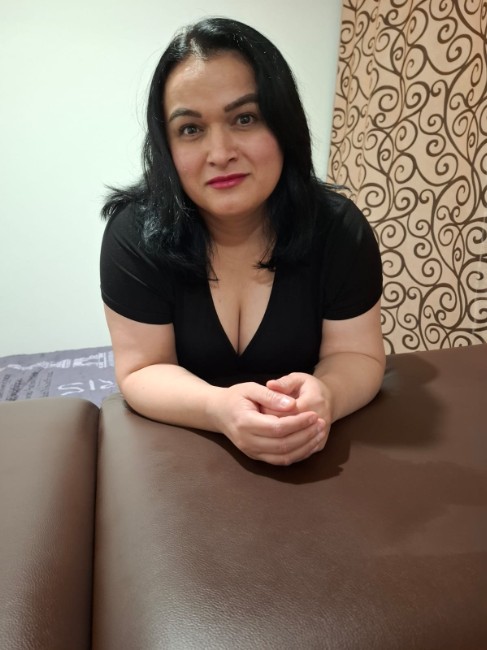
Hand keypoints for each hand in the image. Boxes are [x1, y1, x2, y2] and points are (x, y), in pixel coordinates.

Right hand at [210, 382, 326, 465]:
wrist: (217, 412)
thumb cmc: (235, 397)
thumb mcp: (250, 388)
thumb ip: (271, 395)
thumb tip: (292, 404)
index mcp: (245, 423)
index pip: (277, 427)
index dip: (299, 422)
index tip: (314, 414)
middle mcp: (247, 442)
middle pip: (283, 445)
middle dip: (306, 435)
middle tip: (321, 423)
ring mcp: (251, 452)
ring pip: (283, 457)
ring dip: (305, 447)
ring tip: (319, 433)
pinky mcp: (256, 456)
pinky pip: (280, 461)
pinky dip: (297, 455)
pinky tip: (309, 443)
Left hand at [263, 373, 331, 448]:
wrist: (329, 400)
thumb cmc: (309, 387)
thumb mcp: (297, 378)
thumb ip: (284, 383)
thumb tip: (270, 385)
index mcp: (313, 401)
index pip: (285, 413)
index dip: (269, 412)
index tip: (259, 407)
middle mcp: (320, 420)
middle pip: (288, 431)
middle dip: (271, 427)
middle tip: (260, 420)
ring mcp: (321, 435)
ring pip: (294, 446)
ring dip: (277, 441)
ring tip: (266, 431)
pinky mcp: (320, 446)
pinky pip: (300, 454)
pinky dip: (285, 451)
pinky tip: (274, 443)